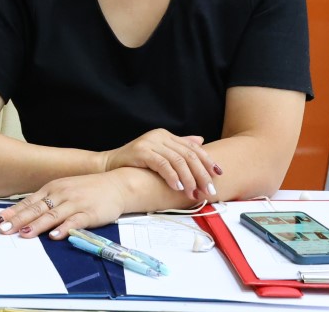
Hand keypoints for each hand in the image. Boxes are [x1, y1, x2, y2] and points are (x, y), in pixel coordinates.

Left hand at [0, 172, 126, 238]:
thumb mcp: (64, 190)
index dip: (13, 212)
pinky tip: (54, 236)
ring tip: (24, 233)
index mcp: (52, 189)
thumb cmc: (87, 189)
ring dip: (37, 225)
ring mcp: (75, 203)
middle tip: (4, 229)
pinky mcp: (89, 213)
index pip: (29, 202)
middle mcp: (61, 194)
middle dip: (19, 220)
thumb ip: (47, 202)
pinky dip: (64, 229)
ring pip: (52, 215)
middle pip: (36, 209)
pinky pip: (74, 221)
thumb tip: (26, 214)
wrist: (116, 184)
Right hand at [101, 129, 221, 200]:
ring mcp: (150, 142)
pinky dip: (172, 176)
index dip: (207, 160)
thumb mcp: (160, 153)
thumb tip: (201, 141)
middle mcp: (159, 136)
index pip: (192, 147)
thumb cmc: (136, 162)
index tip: (218, 174)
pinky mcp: (141, 151)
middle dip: (201, 174)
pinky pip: (162, 164)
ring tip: (194, 193)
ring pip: (178, 160)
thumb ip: (179, 147)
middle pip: (188, 155)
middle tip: (209, 190)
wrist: (110, 164)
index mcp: (166, 135)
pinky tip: (177, 187)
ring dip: (189, 179)